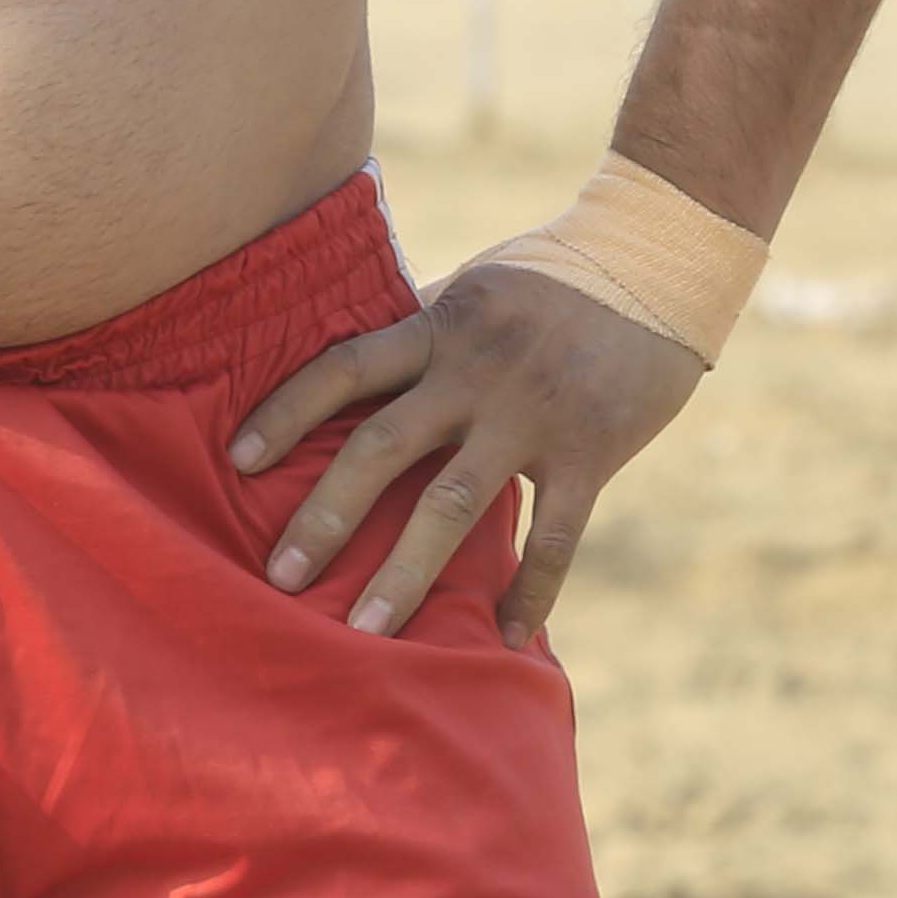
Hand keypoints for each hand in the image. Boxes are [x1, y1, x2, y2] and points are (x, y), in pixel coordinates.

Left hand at [230, 260, 703, 644]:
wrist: (659, 261)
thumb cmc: (554, 274)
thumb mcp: (474, 286)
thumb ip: (421, 328)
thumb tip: (356, 365)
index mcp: (436, 328)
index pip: (342, 369)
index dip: (285, 412)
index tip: (236, 460)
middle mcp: (472, 373)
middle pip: (381, 447)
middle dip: (326, 516)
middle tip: (280, 577)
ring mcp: (531, 415)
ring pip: (453, 504)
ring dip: (406, 571)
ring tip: (366, 631)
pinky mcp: (592, 451)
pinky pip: (555, 535)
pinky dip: (531, 590)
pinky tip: (506, 636)